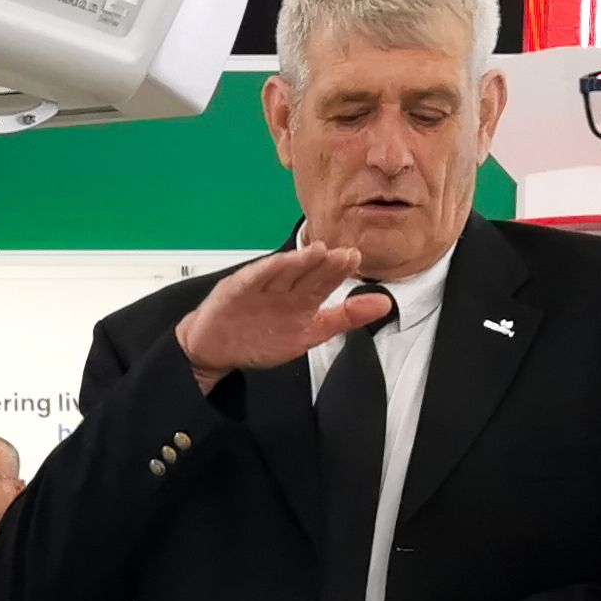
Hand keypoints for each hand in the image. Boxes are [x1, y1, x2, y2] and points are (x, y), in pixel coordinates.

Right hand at [173, 244, 380, 384]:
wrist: (215, 348)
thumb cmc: (260, 339)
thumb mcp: (311, 334)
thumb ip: (347, 317)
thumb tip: (386, 304)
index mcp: (303, 297)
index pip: (325, 280)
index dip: (340, 270)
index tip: (356, 258)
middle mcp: (285, 287)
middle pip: (308, 272)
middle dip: (325, 263)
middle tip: (344, 253)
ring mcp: (261, 286)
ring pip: (283, 271)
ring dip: (299, 261)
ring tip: (317, 252)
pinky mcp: (237, 288)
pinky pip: (253, 279)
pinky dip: (266, 271)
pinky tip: (280, 264)